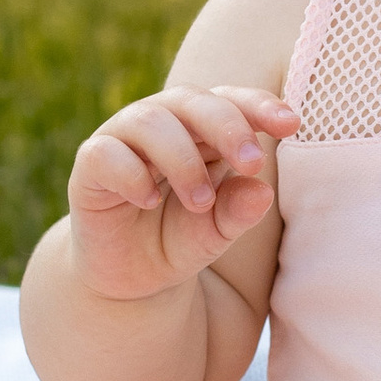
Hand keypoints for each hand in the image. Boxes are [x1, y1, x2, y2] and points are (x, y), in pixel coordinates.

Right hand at [62, 84, 297, 300]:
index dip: (259, 106)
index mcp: (199, 130)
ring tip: (200, 202)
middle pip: (191, 100)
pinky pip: (106, 153)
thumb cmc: (178, 240)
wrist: (129, 280)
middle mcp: (161, 125)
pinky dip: (132, 173)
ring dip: (182, 158)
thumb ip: (237, 212)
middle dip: (226, 125)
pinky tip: (150, 201)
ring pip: (149, 120)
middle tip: (252, 160)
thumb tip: (262, 191)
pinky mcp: (89, 167)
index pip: (229, 101)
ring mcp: (121, 141)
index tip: (291, 125)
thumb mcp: (216, 232)